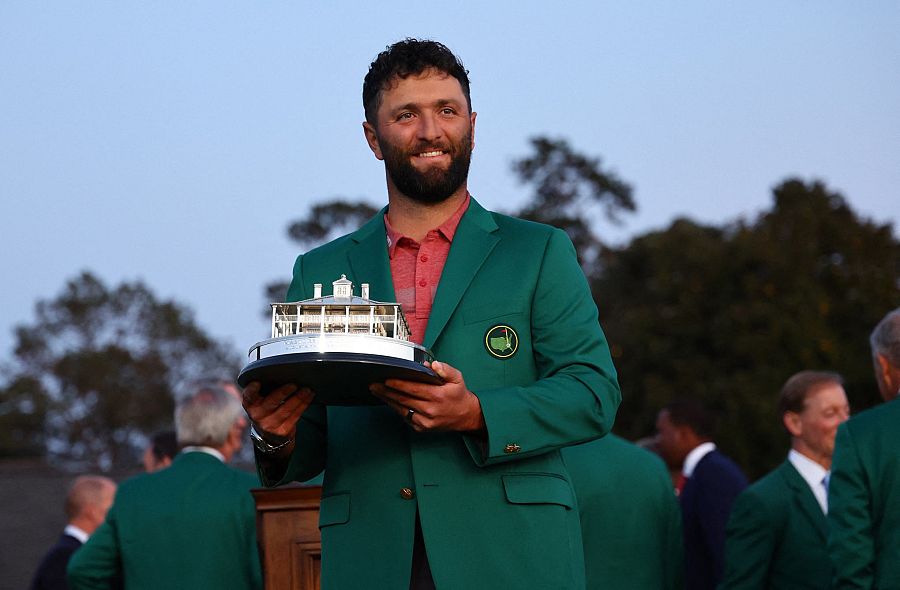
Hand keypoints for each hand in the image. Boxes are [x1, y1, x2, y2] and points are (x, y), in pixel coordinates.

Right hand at [241, 382, 314, 440]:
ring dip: (299, 398)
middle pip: (271, 403)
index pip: (248, 396)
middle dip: (283, 392)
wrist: (269, 433)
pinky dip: (304, 404)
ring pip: (286, 410)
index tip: (257, 383)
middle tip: (293, 385)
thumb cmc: (266, 408)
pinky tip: (309, 397)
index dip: (251, 390)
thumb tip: (281, 372)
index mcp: (250, 404)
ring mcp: (270, 424)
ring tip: (307, 390)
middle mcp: (258, 415)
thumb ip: (264, 388)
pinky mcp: (282, 430)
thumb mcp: (260, 399)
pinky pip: (295, 416)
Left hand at [369, 360, 485, 433]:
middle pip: (403, 400)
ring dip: (388, 400)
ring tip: (377, 391)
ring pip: (402, 409)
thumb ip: (445, 369)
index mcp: (438, 396)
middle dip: (387, 391)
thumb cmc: (459, 395)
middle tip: (374, 385)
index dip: (398, 384)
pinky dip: (396, 409)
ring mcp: (425, 421)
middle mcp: (430, 410)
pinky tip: (389, 401)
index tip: (386, 379)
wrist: (466, 416)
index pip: (413, 389)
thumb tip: (432, 365)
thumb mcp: (457, 378)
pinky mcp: (422, 428)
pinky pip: (405, 417)